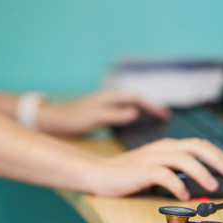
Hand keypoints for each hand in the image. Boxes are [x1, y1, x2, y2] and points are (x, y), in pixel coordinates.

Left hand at [38, 91, 168, 135]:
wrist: (55, 121)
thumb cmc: (73, 119)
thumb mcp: (94, 117)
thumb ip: (115, 115)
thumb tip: (135, 113)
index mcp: (110, 96)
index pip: (136, 98)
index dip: (151, 105)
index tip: (164, 114)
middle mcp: (112, 99)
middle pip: (138, 101)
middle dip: (153, 108)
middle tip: (167, 117)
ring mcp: (110, 106)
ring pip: (133, 107)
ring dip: (146, 112)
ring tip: (160, 120)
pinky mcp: (107, 114)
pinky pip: (127, 114)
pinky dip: (138, 118)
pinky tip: (142, 126)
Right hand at [87, 138, 222, 199]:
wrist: (99, 172)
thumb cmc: (130, 172)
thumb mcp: (159, 168)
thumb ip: (179, 171)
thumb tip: (204, 183)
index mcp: (169, 146)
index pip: (200, 144)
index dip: (219, 154)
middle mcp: (163, 148)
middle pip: (196, 146)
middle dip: (217, 158)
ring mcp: (152, 157)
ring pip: (183, 158)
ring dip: (201, 171)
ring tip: (212, 185)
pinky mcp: (142, 170)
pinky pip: (163, 175)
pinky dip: (176, 184)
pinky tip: (184, 195)